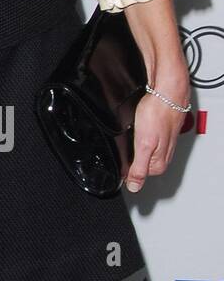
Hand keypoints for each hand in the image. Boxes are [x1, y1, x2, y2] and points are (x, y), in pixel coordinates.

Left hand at [126, 67, 190, 192]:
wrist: (166, 93)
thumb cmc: (157, 114)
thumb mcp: (144, 145)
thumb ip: (139, 167)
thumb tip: (134, 187)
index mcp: (158, 163)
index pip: (135, 176)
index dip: (123, 170)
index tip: (114, 164)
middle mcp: (161, 156)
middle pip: (137, 164)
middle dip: (127, 158)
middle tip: (120, 147)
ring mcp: (160, 144)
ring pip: (139, 152)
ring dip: (130, 147)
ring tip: (126, 137)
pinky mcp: (157, 134)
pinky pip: (141, 141)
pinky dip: (134, 137)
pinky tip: (132, 130)